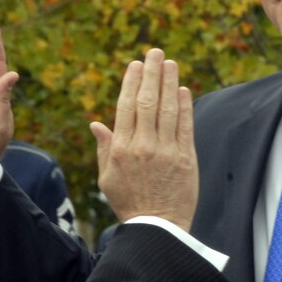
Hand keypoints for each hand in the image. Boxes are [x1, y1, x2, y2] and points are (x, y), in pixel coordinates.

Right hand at [89, 48, 196, 230]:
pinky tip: (183, 90)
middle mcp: (143, 146)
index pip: (126, 106)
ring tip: (171, 63)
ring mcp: (166, 151)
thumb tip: (96, 124)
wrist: (157, 228)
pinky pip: (185, 126)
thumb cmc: (129, 203)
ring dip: (169, 82)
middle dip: (152, 73)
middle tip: (155, 53)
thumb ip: (104, 148)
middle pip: (148, 101)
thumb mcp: (107, 178)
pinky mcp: (185, 158)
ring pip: (168, 109)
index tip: (136, 65)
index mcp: (120, 149)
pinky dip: (185, 106)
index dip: (132, 82)